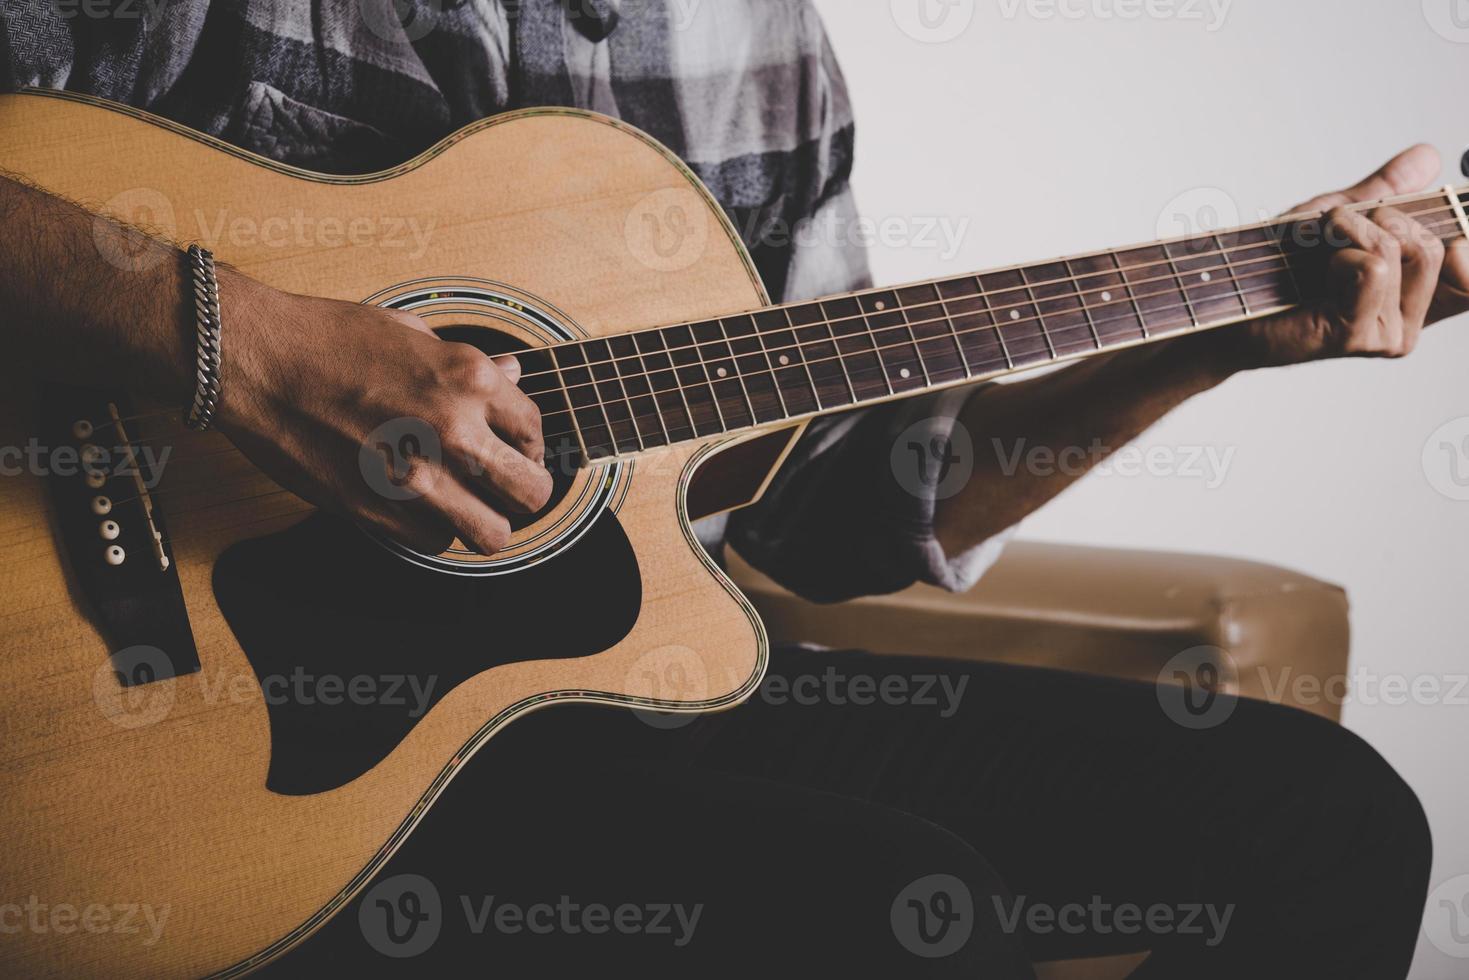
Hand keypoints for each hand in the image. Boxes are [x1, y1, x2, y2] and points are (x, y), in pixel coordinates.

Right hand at [214, 270, 552, 555]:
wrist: (258, 360)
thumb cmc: (327, 338)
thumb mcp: (412, 333)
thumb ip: (470, 366)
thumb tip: (511, 378)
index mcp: (467, 379)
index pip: (535, 431)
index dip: (527, 445)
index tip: (511, 448)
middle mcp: (452, 431)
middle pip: (531, 493)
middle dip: (523, 492)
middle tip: (503, 487)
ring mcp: (415, 476)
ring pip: (491, 535)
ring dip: (483, 522)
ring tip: (466, 506)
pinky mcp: (375, 508)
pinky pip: (433, 542)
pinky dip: (432, 530)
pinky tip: (418, 506)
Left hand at [1229, 144, 1468, 367]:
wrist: (1225, 297)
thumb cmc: (1274, 264)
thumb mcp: (1339, 215)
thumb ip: (1388, 191)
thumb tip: (1428, 155)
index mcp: (1416, 295)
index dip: (1465, 236)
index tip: (1427, 220)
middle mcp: (1412, 321)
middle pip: (1433, 245)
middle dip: (1380, 218)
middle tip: (1336, 230)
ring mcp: (1389, 335)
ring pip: (1402, 252)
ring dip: (1351, 230)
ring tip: (1318, 246)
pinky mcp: (1360, 338)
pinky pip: (1373, 268)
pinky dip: (1339, 248)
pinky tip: (1314, 269)